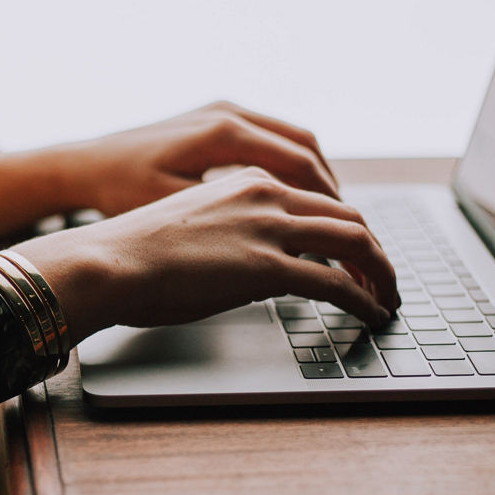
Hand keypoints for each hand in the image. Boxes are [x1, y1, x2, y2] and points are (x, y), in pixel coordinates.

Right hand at [13, 166, 397, 343]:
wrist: (107, 261)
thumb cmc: (131, 253)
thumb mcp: (189, 227)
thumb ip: (229, 234)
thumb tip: (248, 268)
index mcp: (246, 180)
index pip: (316, 198)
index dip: (345, 228)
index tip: (354, 254)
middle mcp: (265, 194)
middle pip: (347, 215)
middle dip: (374, 250)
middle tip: (383, 278)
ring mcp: (269, 228)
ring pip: (355, 241)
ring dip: (381, 273)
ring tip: (387, 298)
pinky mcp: (268, 267)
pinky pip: (337, 282)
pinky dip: (364, 299)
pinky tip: (371, 314)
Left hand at [50, 101, 338, 216]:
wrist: (83, 165)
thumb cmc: (120, 192)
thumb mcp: (175, 212)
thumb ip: (231, 222)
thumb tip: (284, 246)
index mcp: (224, 134)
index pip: (301, 166)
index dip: (329, 204)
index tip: (347, 235)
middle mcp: (229, 114)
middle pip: (306, 149)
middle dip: (332, 192)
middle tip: (350, 230)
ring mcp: (222, 111)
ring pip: (293, 140)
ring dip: (316, 177)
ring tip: (330, 216)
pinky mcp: (214, 118)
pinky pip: (271, 138)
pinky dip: (291, 166)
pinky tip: (293, 198)